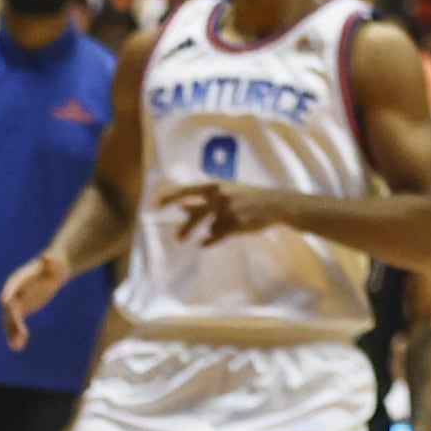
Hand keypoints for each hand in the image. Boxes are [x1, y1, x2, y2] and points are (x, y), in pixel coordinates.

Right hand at [0, 250, 70, 351]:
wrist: (54, 270)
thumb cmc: (55, 264)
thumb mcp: (56, 262)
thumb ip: (51, 261)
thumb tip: (47, 256)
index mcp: (21, 277)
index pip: (13, 284)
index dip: (8, 291)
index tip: (3, 300)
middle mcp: (15, 290)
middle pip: (11, 306)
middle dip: (13, 320)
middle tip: (20, 333)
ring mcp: (17, 301)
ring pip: (10, 319)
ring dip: (12, 332)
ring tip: (17, 345)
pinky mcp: (21, 310)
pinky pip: (15, 324)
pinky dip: (15, 335)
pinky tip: (18, 347)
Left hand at [163, 181, 289, 244]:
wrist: (276, 204)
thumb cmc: (250, 197)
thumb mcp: (228, 193)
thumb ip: (205, 201)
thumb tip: (181, 208)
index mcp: (217, 186)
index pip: (187, 191)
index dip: (170, 197)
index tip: (155, 205)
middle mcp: (220, 196)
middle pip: (195, 213)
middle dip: (186, 227)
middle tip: (176, 238)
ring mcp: (228, 211)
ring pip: (208, 226)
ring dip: (199, 232)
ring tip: (187, 240)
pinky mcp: (236, 225)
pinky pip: (217, 235)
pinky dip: (210, 240)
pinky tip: (203, 244)